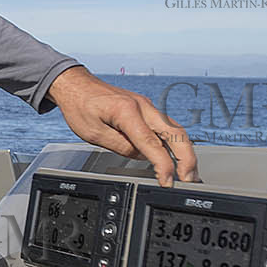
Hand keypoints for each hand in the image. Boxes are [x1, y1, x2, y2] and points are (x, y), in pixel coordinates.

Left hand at [47, 66, 197, 185]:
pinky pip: (167, 126)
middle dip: (187, 159)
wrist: (77, 84)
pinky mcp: (146, 109)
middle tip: (189, 179)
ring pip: (176, 129)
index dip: (163, 165)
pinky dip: (177, 142)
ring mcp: (147, 106)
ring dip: (186, 152)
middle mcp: (142, 106)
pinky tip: (178, 156)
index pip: (152, 143)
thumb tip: (142, 157)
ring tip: (188, 173)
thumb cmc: (80, 106)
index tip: (167, 181)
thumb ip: (120, 146)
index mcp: (127, 111)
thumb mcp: (92, 133)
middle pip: (176, 133)